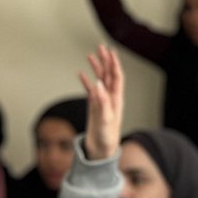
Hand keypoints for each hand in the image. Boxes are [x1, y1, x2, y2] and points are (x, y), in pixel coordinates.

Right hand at [79, 44, 124, 160]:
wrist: (102, 150)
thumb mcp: (105, 120)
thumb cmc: (107, 138)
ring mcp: (102, 102)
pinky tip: (81, 73)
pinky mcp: (95, 107)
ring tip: (90, 55)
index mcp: (115, 100)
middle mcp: (110, 98)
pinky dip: (86, 81)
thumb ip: (102, 102)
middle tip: (101, 47)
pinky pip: (90, 90)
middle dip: (106, 60)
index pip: (116, 77)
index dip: (114, 64)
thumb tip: (98, 83)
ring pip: (100, 80)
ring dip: (96, 68)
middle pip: (108, 75)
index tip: (110, 52)